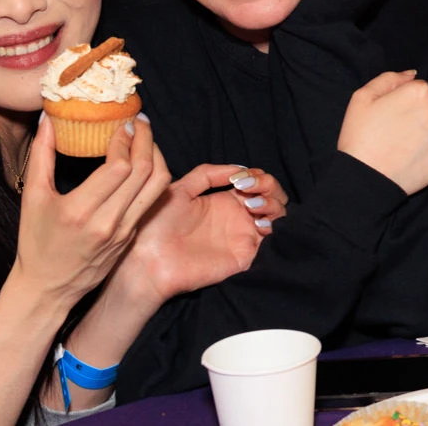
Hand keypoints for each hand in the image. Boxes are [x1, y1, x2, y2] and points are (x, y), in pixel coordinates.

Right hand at [16, 114, 169, 304]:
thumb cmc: (36, 242)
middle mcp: (107, 222)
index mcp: (80, 211)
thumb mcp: (33, 198)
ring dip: (157, 157)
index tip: (123, 123)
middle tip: (140, 122)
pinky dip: (153, 178)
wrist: (48, 288)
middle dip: (147, 141)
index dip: (126, 141)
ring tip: (146, 139)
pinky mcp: (131, 237)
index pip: (120, 168)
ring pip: (157, 187)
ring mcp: (123, 232)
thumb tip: (48, 119)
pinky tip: (143, 163)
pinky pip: (151, 202)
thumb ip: (41, 155)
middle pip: (144, 173)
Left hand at [117, 163, 278, 302]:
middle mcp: (239, 218)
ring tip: (251, 203)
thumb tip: (239, 168)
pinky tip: (256, 221)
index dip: (257, 176)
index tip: (241, 178)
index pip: (258, 183)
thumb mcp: (180, 188)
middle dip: (269, 185)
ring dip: (272, 203)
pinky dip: (274, 227)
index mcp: (226, 201)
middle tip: (249, 187)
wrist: (147, 259)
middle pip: (274, 196)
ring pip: (279, 216)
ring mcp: (244, 237)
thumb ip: (208, 174)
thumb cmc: (157, 226)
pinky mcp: (246, 256)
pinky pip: (274, 242)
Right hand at [337, 70, 427, 194]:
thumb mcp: (363, 97)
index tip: (391, 118)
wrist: (366, 179)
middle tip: (398, 134)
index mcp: (419, 91)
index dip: (403, 103)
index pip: (418, 90)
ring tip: (407, 146)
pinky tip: (417, 157)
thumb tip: (412, 74)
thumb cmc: (360, 137)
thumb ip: (389, 79)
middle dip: (419, 116)